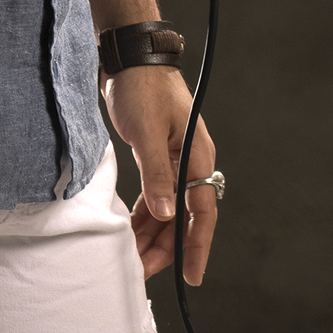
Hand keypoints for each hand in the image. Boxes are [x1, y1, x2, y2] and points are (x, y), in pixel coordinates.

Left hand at [104, 65, 217, 283]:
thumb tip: (165, 216)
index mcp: (196, 156)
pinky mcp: (158, 155)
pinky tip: (131, 229)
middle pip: (183, 216)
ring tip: (133, 255)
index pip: (202, 211)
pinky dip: (146, 213)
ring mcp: (175, 159)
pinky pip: (157, 194)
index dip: (196, 246)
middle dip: (165, 246)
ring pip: (168, 208)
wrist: (130, 55)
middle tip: (142, 270)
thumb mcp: (146, 132)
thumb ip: (156, 175)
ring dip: (153, 233)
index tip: (192, 277)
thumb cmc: (141, 86)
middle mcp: (190, 161)